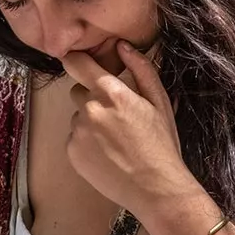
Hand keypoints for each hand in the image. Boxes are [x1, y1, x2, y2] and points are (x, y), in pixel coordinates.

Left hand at [62, 41, 200, 218]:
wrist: (155, 188)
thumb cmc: (162, 145)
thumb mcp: (160, 102)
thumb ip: (141, 69)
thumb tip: (122, 46)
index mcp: (110, 93)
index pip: (76, 63)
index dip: (77, 61)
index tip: (82, 64)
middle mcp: (89, 109)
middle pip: (78, 91)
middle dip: (93, 98)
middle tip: (117, 117)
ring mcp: (77, 132)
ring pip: (78, 116)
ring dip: (91, 122)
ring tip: (115, 140)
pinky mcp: (72, 152)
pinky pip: (75, 138)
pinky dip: (87, 143)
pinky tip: (108, 154)